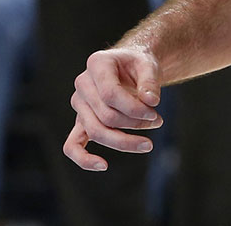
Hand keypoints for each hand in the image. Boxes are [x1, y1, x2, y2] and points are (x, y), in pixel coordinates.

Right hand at [64, 48, 164, 171]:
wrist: (130, 67)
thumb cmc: (138, 66)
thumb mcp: (148, 65)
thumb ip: (150, 82)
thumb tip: (150, 102)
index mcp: (97, 64)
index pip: (110, 94)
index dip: (134, 109)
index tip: (155, 114)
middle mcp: (83, 84)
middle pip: (106, 116)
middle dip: (135, 123)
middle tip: (158, 121)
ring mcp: (79, 104)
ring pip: (95, 131)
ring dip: (123, 142)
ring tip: (147, 144)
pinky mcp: (81, 121)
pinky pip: (72, 145)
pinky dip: (83, 158)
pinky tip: (103, 165)